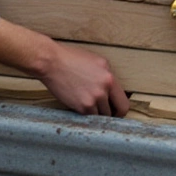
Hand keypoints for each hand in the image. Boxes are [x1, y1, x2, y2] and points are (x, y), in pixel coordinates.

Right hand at [0, 19, 128, 115]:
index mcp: (110, 76)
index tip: (115, 112)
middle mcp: (105, 87)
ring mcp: (94, 98)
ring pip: (101, 116)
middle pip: (115, 112)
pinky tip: (78, 105)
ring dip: (95, 114)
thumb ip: (107, 77)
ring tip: (86, 105)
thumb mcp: (96, 62)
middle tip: (101, 112)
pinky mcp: (82, 106)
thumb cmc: (70, 59)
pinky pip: (89, 116)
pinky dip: (85, 114)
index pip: (124, 103)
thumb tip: (113, 93)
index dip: (120, 110)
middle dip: (109, 114)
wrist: (51, 62)